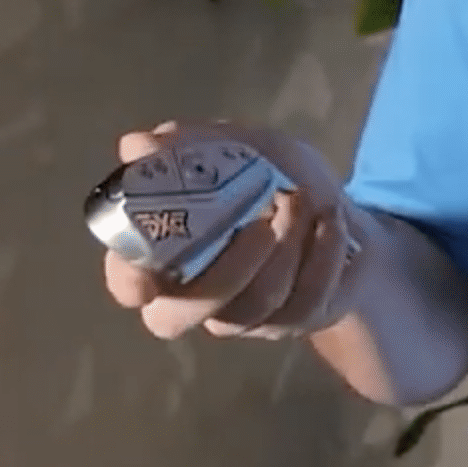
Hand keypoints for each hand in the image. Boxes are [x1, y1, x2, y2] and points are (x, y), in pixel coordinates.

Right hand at [100, 121, 363, 341]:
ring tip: (303, 200)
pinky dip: (321, 255)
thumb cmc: (274, 178)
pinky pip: (301, 301)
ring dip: (283, 248)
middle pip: (176, 318)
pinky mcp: (291, 322)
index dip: (128, 277)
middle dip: (222, 271)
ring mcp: (243, 317)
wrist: (340, 210)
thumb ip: (192, 147)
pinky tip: (330, 221)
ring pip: (250, 305)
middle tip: (260, 222)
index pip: (127, 285)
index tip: (149, 259)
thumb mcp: (241, 148)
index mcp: (165, 255)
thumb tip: (138, 145)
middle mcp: (194, 297)